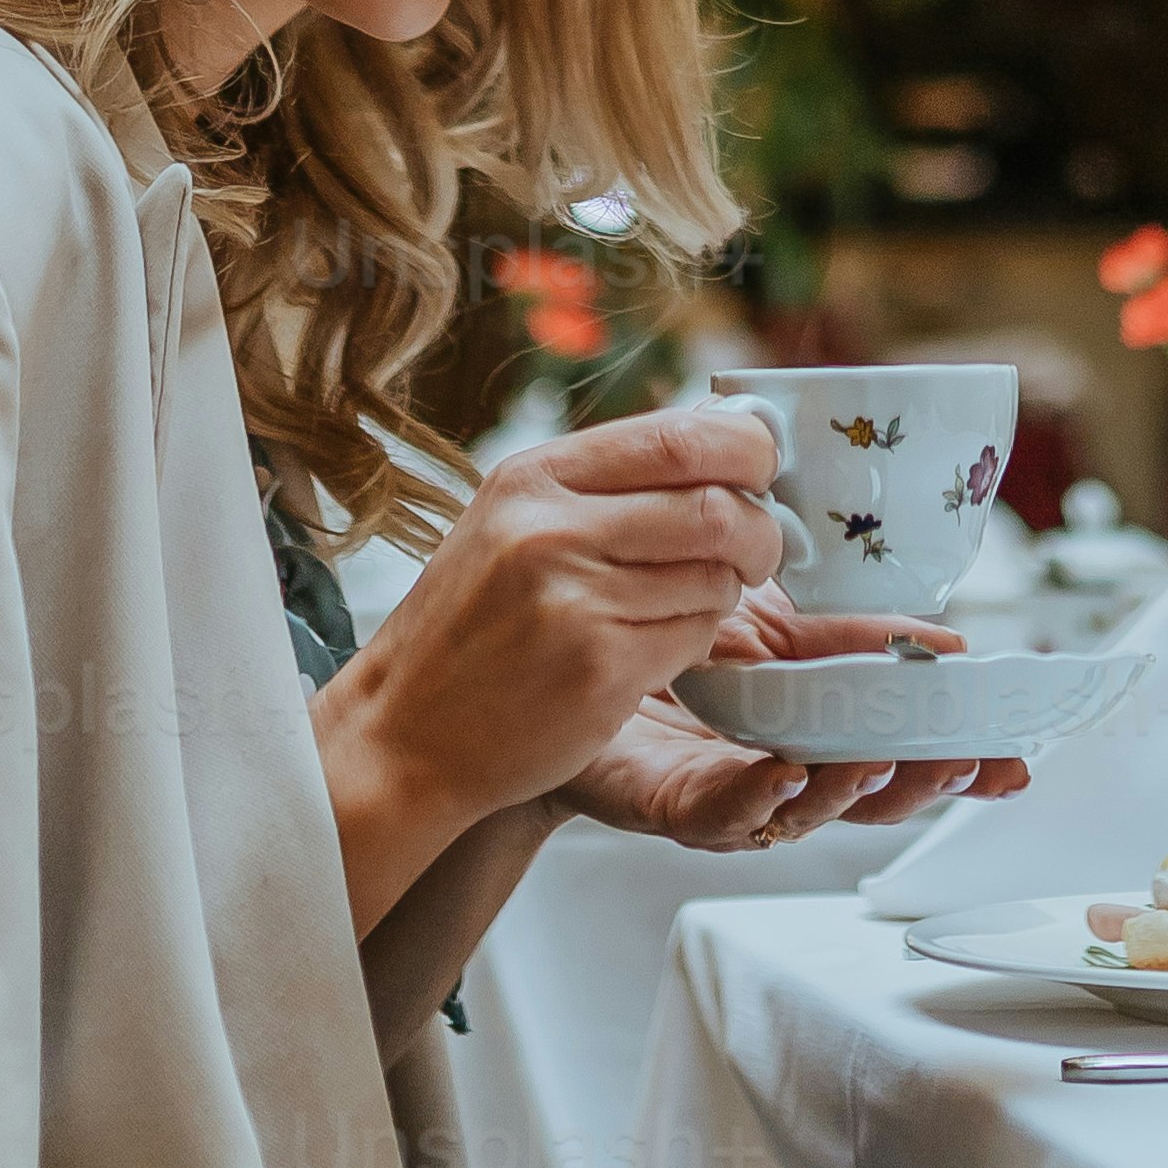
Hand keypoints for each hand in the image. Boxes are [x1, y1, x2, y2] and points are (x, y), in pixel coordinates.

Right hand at [311, 406, 785, 930]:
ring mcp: (576, 602)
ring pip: (716, 577)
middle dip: (762, 529)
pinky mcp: (601, 671)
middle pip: (717, 506)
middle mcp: (552, 530)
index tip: (762, 468)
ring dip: (726, 592)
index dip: (745, 449)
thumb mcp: (514, 519)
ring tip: (690, 600)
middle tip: (760, 547)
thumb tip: (725, 438)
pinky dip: (698, 639)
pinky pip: (696, 638)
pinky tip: (659, 646)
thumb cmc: (472, 622)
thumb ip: (605, 482)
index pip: (679, 436)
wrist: (404, 730)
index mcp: (534, 477)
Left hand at [569, 592, 1032, 854]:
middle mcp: (780, 775)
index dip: (957, 764)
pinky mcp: (667, 802)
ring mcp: (728, 796)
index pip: (900, 757)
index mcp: (816, 732)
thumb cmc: (672, 636)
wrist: (564, 645)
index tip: (1012, 759)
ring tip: (885, 764)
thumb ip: (856, 640)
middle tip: (970, 765)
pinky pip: (717, 812)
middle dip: (924, 788)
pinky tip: (785, 772)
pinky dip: (756, 797)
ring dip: (849, 792)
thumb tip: (949, 649)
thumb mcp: (778, 625)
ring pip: (801, 814)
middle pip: (867, 800)